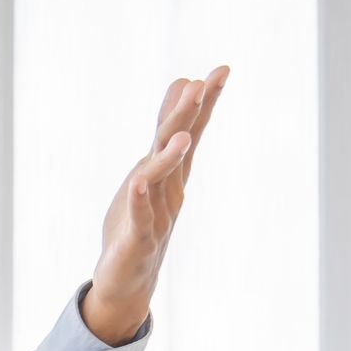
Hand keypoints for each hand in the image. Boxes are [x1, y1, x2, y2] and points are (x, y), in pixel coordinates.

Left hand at [81, 66, 227, 345]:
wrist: (128, 281)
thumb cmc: (139, 221)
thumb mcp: (151, 169)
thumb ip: (165, 130)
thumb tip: (182, 84)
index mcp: (172, 174)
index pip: (192, 131)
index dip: (206, 102)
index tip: (222, 70)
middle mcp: (170, 191)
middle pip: (180, 149)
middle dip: (191, 117)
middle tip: (203, 84)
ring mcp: (157, 216)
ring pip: (163, 181)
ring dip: (170, 157)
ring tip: (182, 135)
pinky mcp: (138, 241)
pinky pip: (140, 218)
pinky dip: (139, 200)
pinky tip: (139, 183)